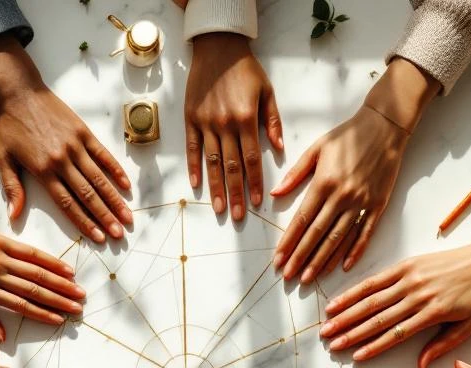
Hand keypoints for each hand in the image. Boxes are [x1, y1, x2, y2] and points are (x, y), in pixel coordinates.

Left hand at [0, 36, 131, 242]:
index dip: (84, 223)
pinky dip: (116, 171)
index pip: (68, 203)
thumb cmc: (8, 126)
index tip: (98, 238)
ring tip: (127, 217)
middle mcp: (62, 160)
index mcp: (43, 170)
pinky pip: (103, 155)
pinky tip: (126, 186)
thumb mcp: (2, 158)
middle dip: (105, 217)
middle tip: (119, 234)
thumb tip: (14, 216)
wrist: (18, 91)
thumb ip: (12, 188)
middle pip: (88, 195)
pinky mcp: (83, 132)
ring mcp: (76, 145)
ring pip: (99, 178)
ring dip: (114, 200)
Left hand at [0, 223, 84, 340]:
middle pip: (35, 288)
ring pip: (35, 269)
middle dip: (59, 299)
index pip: (22, 305)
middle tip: (78, 306)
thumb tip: (3, 337)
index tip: (61, 320)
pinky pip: (26, 249)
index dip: (44, 314)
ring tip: (77, 288)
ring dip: (59, 280)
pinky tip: (61, 266)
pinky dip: (46, 259)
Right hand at [185, 33, 282, 221]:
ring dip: (216, 188)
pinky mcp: (191, 119)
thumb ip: (272, 121)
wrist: (217, 47)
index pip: (252, 159)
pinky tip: (197, 185)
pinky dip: (195, 167)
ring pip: (212, 162)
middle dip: (237, 194)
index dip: (255, 182)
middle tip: (239, 217)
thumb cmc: (245, 69)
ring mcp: (206, 123)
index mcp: (246, 119)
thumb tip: (279, 149)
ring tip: (220, 209)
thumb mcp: (267, 91)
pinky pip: (193, 148)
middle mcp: (225, 125)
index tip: (257, 202)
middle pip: (231, 167)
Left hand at [271, 106, 407, 282]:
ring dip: (322, 260)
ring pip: (339, 239)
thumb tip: (274, 195)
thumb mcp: (316, 149)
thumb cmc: (347, 135)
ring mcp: (361, 203)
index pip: (301, 220)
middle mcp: (341, 196)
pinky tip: (344, 267)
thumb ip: (295, 174)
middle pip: (317, 234)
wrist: (385, 126)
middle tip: (288, 276)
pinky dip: (355, 252)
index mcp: (323, 183)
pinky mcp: (378, 205)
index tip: (278, 259)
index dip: (288, 242)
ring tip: (309, 277)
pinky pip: (365, 233)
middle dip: (301, 258)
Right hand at [320, 243, 470, 367]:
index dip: (374, 346)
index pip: (396, 334)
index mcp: (432, 313)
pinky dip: (355, 291)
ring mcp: (409, 278)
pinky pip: (375, 280)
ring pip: (371, 299)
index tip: (356, 357)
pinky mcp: (405, 265)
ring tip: (328, 325)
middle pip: (377, 318)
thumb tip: (419, 365)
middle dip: (351, 332)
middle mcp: (416, 295)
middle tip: (331, 343)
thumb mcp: (468, 326)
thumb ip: (442, 345)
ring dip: (346, 313)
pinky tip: (339, 300)